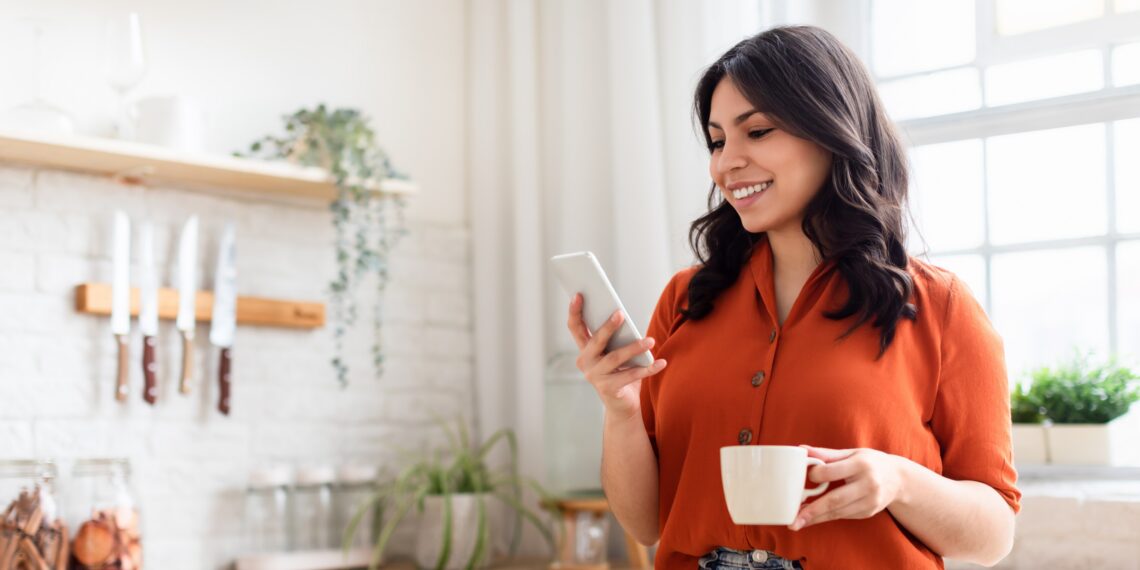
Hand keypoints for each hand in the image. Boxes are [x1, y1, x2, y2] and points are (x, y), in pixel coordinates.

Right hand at [566, 293, 666, 420]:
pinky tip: (661, 362)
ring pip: (615, 358)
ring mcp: (595, 377)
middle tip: (620, 313)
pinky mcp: (609, 390)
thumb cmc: (620, 372)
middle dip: (607, 327)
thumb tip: (622, 315)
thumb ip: (615, 337)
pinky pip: (631, 376)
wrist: (622, 405)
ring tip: (650, 341)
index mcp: (585, 349)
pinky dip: (648, 369)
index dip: (575, 311)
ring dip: (634, 348)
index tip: (579, 295)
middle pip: (596, 341)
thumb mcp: (615, 351)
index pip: (576, 327)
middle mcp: (586, 362)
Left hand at [788, 446, 908, 530]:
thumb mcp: (852, 452)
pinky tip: (813, 519)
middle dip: (813, 511)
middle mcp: (868, 484)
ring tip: (798, 522)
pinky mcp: (869, 512)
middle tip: (793, 520)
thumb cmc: (871, 462)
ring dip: (816, 518)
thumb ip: (827, 454)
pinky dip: (827, 518)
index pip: (833, 471)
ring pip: (838, 512)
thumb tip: (801, 450)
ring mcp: (870, 501)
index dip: (816, 475)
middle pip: (835, 499)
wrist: (899, 479)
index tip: (805, 476)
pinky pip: (844, 516)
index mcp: (861, 464)